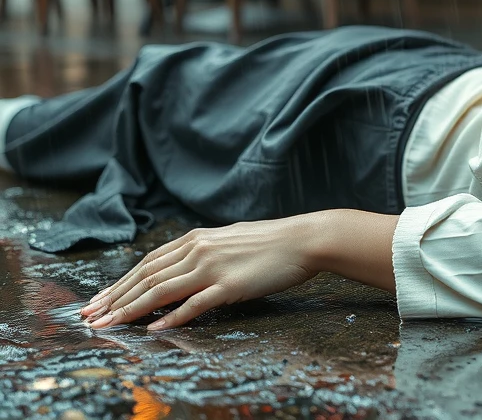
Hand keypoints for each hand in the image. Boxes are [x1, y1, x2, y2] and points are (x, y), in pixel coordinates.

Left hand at [79, 218, 317, 331]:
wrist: (303, 239)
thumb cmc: (270, 242)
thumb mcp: (228, 240)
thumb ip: (202, 252)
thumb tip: (181, 268)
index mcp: (197, 238)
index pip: (148, 264)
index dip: (120, 284)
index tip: (99, 301)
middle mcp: (200, 250)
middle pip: (147, 278)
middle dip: (115, 299)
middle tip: (90, 317)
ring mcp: (213, 267)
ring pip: (161, 291)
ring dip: (130, 311)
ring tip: (108, 327)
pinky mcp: (230, 285)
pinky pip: (194, 305)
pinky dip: (171, 318)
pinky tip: (154, 330)